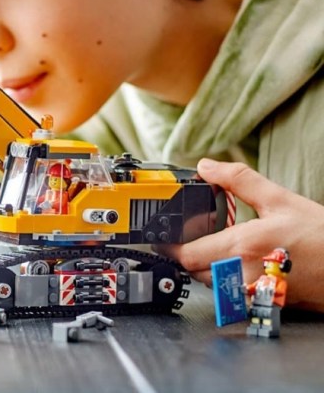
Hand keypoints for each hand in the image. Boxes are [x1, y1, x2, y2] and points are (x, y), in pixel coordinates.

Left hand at [158, 159, 323, 311]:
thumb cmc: (321, 237)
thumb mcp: (280, 200)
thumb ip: (238, 181)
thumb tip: (207, 167)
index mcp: (241, 246)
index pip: (186, 254)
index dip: (168, 247)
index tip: (161, 238)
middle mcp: (240, 273)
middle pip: (192, 270)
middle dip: (186, 254)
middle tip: (189, 237)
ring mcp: (249, 292)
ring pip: (209, 282)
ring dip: (204, 265)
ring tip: (217, 246)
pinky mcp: (259, 302)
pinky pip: (228, 292)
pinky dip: (223, 278)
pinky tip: (236, 263)